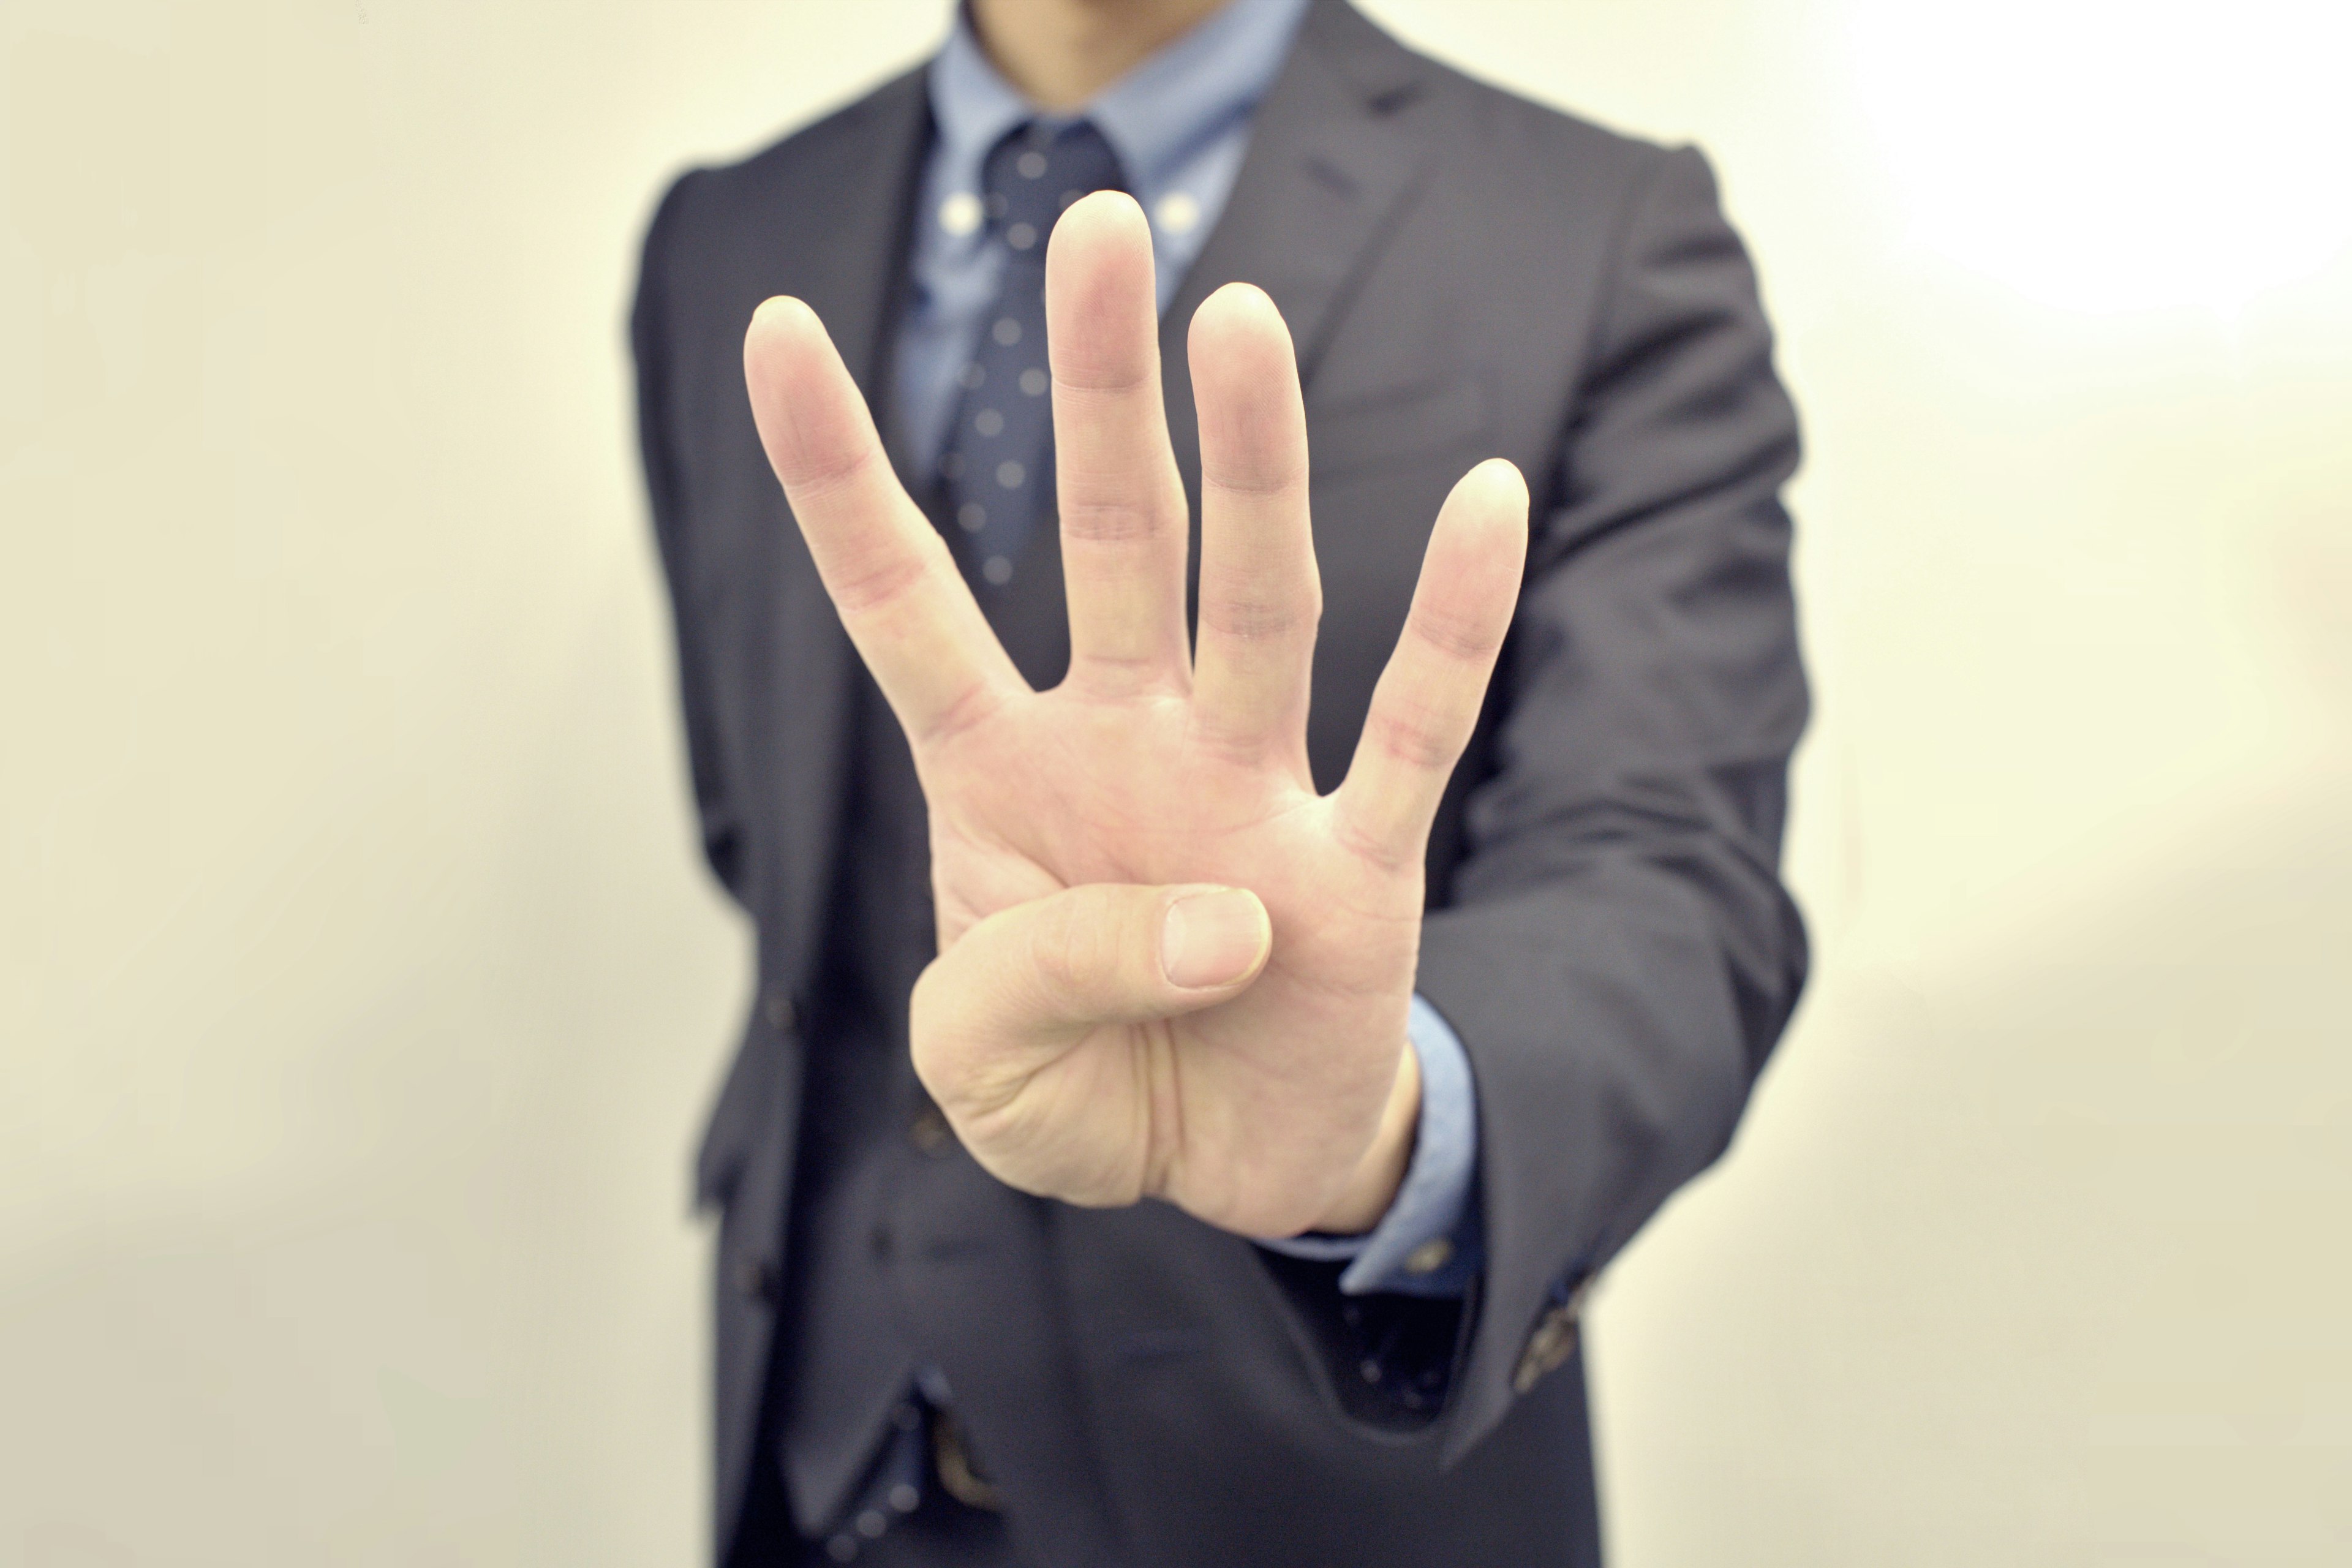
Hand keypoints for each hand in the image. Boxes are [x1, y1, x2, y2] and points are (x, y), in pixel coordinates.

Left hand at [743, 193, 1525, 1238]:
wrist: (1225, 1166)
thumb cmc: (1087, 1086)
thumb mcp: (980, 1066)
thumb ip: (1025, 985)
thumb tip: (1219, 925)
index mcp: (1002, 775)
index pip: (905, 603)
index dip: (839, 477)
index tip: (775, 331)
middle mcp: (1133, 747)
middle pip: (1115, 541)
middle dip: (1100, 394)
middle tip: (1097, 228)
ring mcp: (1251, 794)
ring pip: (1259, 602)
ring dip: (1255, 467)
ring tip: (1239, 324)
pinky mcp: (1360, 872)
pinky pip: (1416, 732)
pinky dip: (1455, 627)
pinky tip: (1489, 500)